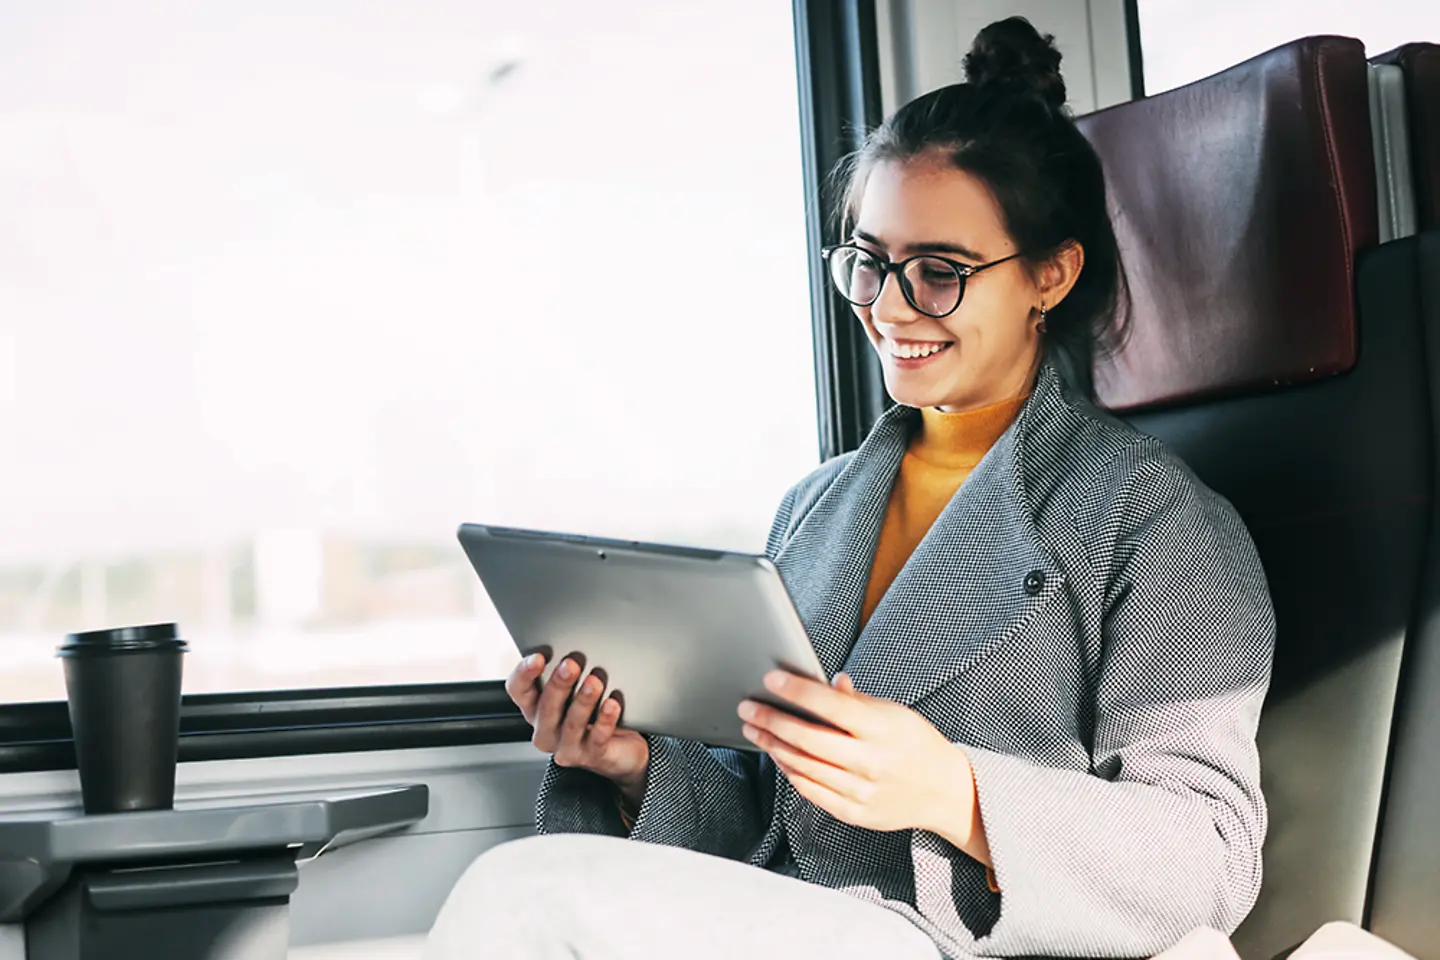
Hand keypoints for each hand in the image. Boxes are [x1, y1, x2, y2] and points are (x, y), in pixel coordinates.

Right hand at [506, 654, 649, 804]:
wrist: (622, 748)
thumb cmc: (594, 714)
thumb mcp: (575, 691)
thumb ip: (567, 673)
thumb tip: (572, 648)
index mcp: (536, 709)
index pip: (518, 690)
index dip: (524, 674)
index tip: (538, 657)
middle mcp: (547, 730)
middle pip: (546, 707)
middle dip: (558, 684)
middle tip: (571, 664)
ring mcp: (567, 746)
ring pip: (572, 723)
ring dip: (583, 700)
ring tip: (594, 682)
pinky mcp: (592, 756)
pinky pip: (597, 738)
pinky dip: (604, 720)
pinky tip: (612, 705)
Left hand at [738, 671, 981, 850]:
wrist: (943, 791)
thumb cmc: (915, 743)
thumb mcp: (894, 712)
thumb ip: (857, 701)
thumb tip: (826, 682)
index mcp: (882, 730)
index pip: (831, 705)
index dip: (797, 691)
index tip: (770, 680)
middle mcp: (870, 762)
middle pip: (808, 740)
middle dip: (771, 721)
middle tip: (748, 708)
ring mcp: (861, 792)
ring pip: (804, 766)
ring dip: (773, 746)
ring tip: (756, 730)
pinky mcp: (855, 813)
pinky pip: (812, 791)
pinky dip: (791, 772)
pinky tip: (778, 756)